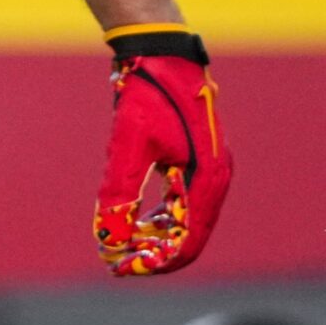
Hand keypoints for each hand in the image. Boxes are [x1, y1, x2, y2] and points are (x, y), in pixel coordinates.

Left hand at [95, 30, 230, 275]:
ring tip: (123, 244)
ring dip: (157, 236)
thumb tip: (109, 236)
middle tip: (117, 261)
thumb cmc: (147, 98)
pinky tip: (138, 221)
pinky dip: (163, 216)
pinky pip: (185, 201)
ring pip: (188, 220)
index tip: (121, 268)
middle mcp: (216, 180)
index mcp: (207, 181)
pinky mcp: (198, 160)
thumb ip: (120, 193)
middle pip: (190, 237)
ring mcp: (210, 170)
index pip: (187, 242)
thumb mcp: (128, 147)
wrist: (160, 55)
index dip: (155, 263)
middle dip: (154, 253)